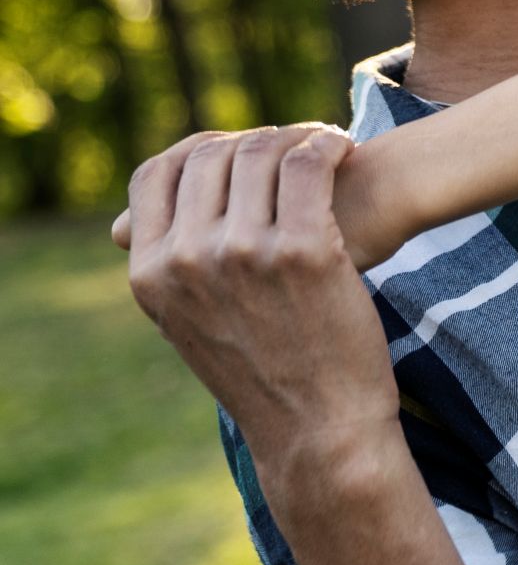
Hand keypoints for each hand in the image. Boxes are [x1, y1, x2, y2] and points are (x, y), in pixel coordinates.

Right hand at [122, 125, 400, 471]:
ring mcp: (241, 254)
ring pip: (261, 152)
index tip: (242, 150)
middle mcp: (185, 260)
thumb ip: (168, 267)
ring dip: (299, 137)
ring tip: (326, 146)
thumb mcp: (190, 322)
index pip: (156, 174)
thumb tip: (127, 224)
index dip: (201, 148)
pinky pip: (307, 164)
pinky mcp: (300, 251)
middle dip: (257, 140)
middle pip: (212, 155)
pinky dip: (328, 146)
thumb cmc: (265, 370)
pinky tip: (344, 151)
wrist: (318, 427)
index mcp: (150, 274)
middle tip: (296, 145)